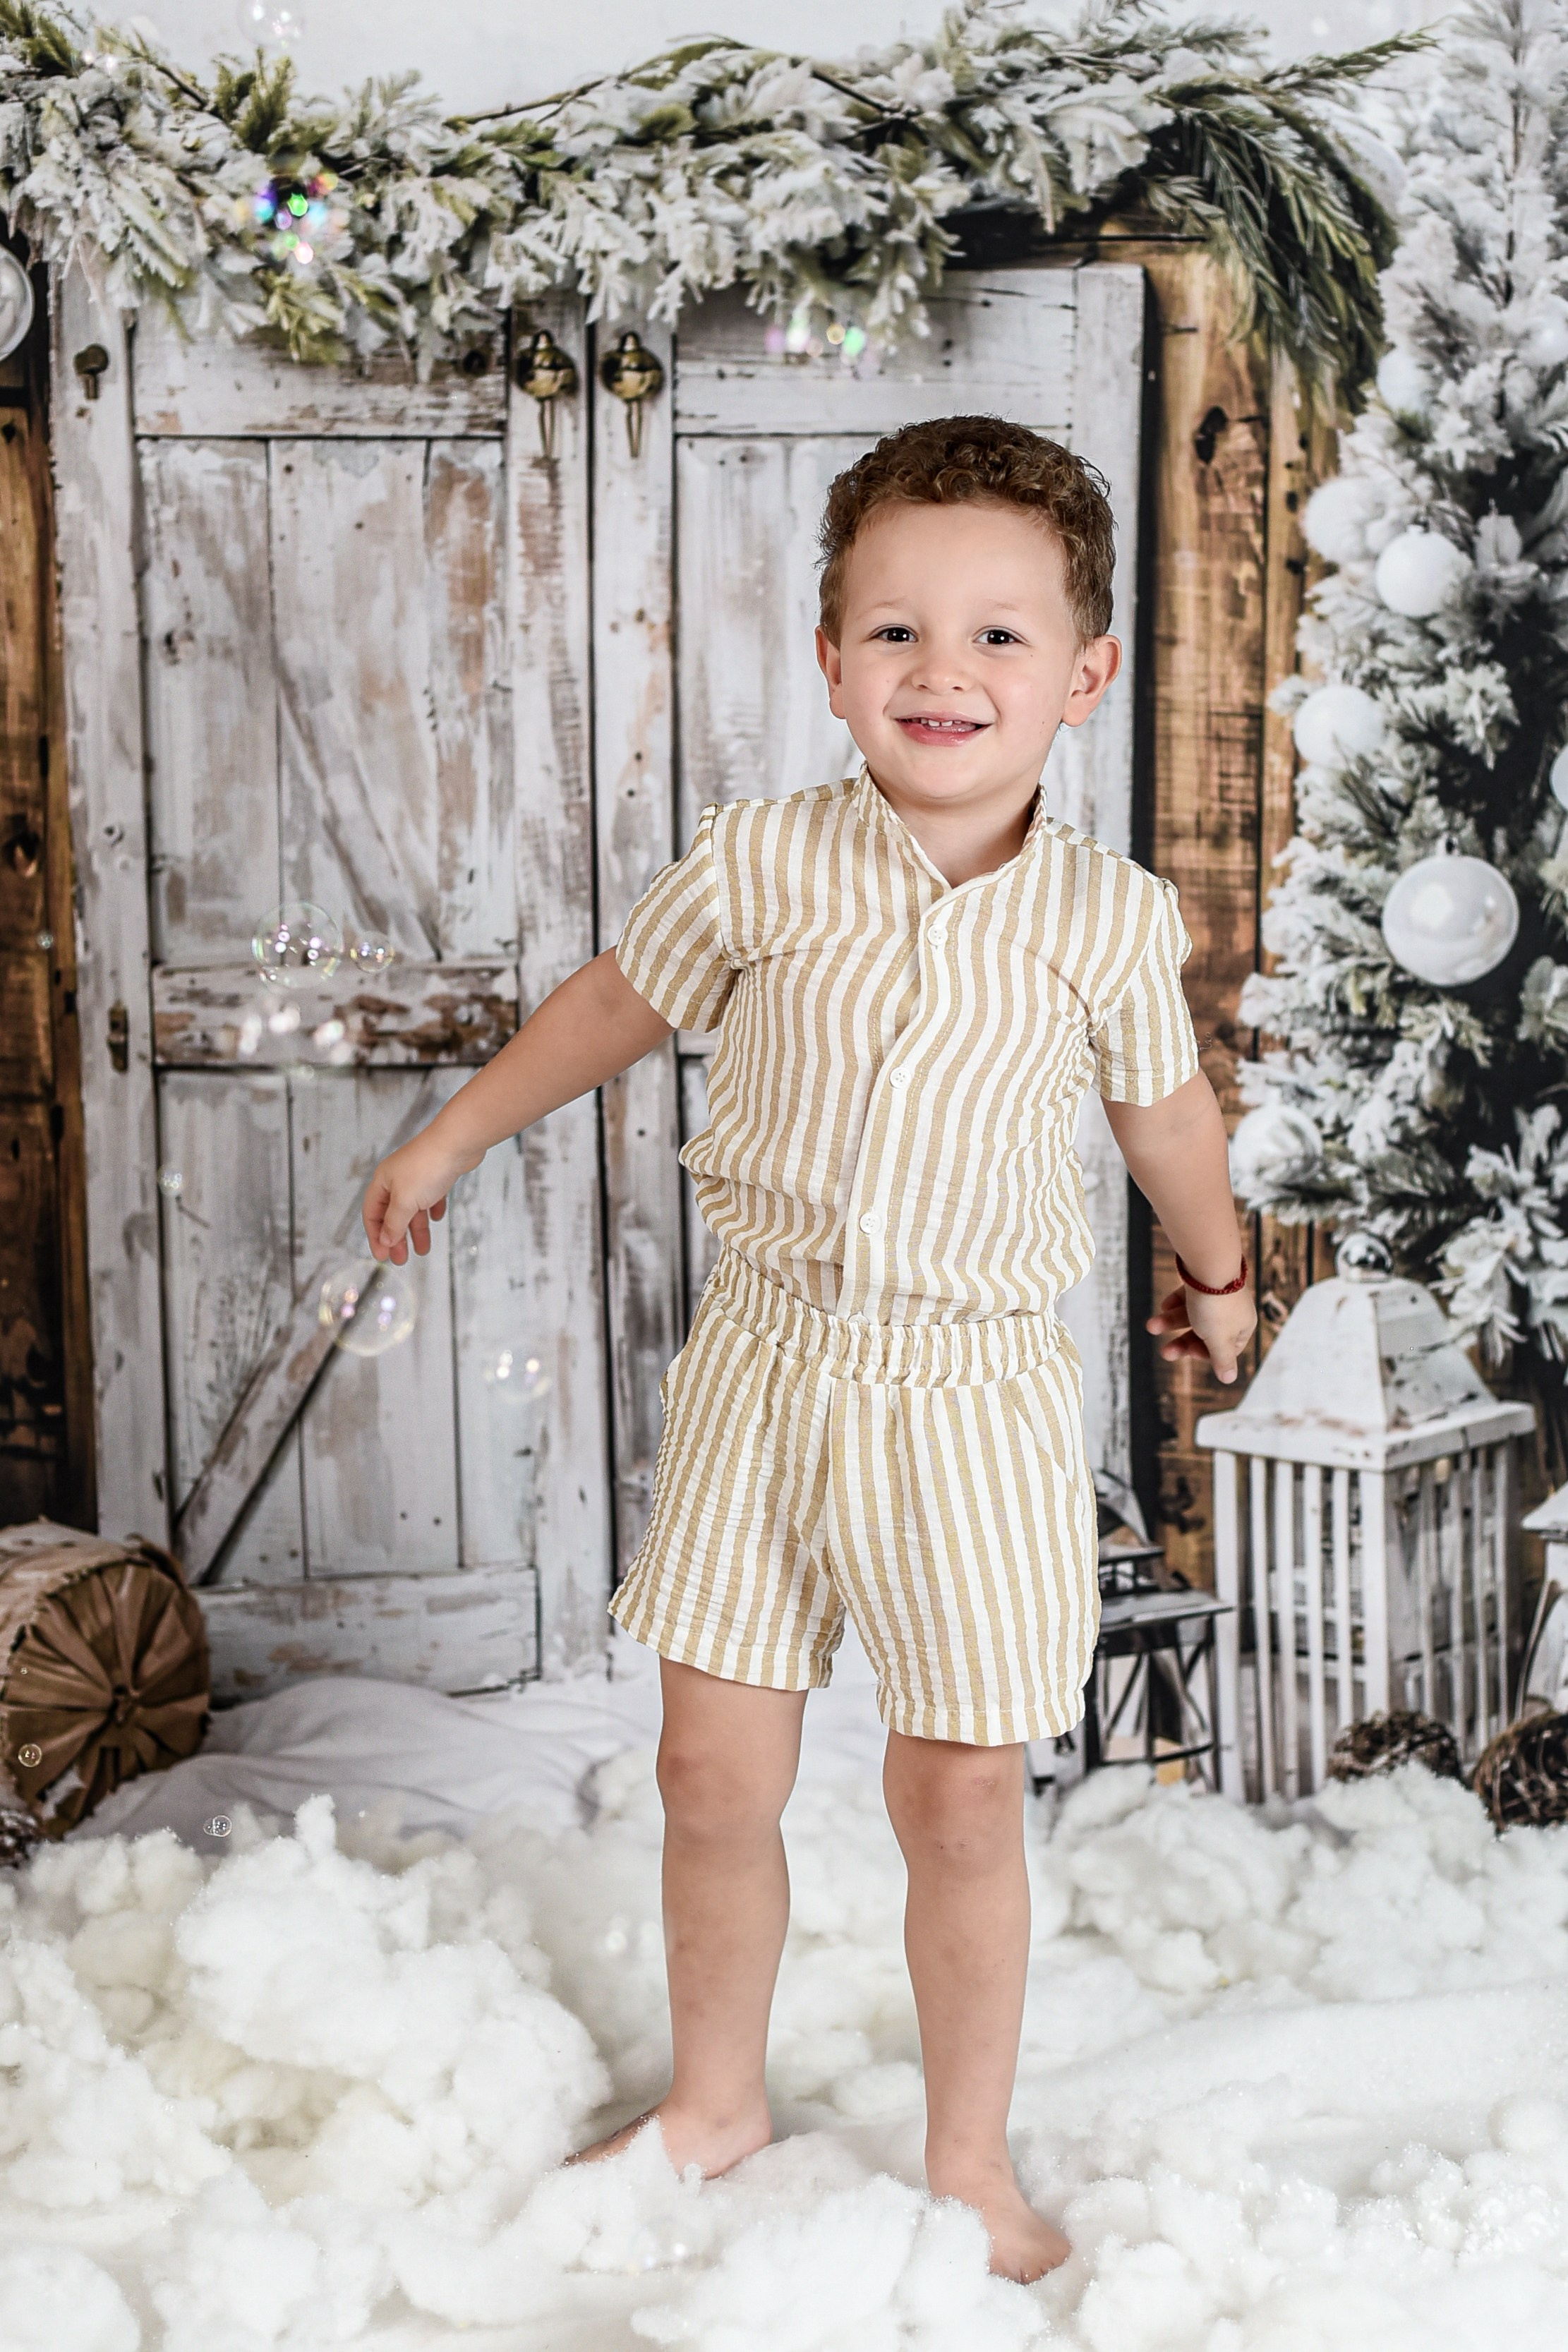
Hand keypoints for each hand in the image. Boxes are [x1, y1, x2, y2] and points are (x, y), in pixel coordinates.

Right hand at [363, 1128, 478, 1263]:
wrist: (459, 1141)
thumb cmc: (428, 1167)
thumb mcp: (405, 1201)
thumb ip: (394, 1223)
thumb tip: (385, 1239)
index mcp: (383, 1182)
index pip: (372, 1214)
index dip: (375, 1236)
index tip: (383, 1256)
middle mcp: (398, 1179)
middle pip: (392, 1214)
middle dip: (396, 1237)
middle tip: (402, 1259)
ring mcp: (418, 1176)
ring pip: (413, 1209)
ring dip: (416, 1229)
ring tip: (423, 1249)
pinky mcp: (438, 1174)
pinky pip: (431, 1197)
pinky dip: (432, 1210)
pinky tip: (437, 1218)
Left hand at [1147, 1279, 1256, 1385]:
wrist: (1207, 1263)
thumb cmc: (1215, 1305)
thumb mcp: (1218, 1339)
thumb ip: (1222, 1359)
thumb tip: (1229, 1379)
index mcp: (1242, 1326)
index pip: (1225, 1349)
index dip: (1205, 1353)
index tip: (1190, 1353)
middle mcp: (1232, 1311)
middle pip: (1205, 1334)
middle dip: (1182, 1343)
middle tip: (1165, 1352)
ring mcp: (1217, 1294)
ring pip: (1192, 1315)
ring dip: (1170, 1323)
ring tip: (1151, 1325)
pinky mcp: (1203, 1280)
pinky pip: (1188, 1297)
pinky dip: (1175, 1303)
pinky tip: (1164, 1305)